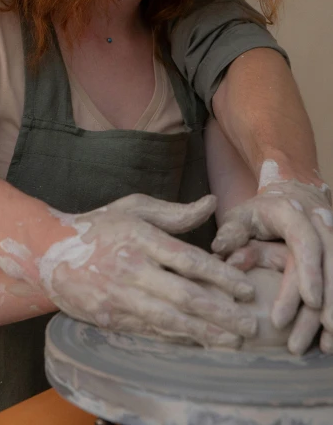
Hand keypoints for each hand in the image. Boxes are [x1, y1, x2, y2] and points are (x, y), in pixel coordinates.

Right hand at [37, 194, 257, 348]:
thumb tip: (212, 203)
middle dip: (221, 312)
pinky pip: (149, 331)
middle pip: (184, 295)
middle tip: (250, 323)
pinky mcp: (109, 317)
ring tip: (232, 340)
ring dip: (204, 332)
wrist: (49, 251)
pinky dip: (177, 338)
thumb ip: (175, 212)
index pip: (188, 260)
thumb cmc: (99, 226)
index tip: (245, 288)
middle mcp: (132, 268)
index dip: (220, 276)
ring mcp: (119, 295)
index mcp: (141, 237)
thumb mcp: (135, 208)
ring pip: (169, 320)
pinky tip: (199, 342)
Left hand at [212, 178, 332, 340]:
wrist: (294, 194)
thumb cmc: (261, 212)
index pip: (305, 242)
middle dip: (324, 304)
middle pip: (330, 264)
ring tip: (325, 347)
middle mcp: (320, 223)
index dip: (310, 271)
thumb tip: (220, 250)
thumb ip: (232, 232)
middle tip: (304, 338)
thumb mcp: (242, 216)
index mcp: (293, 213)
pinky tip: (331, 340)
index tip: (309, 302)